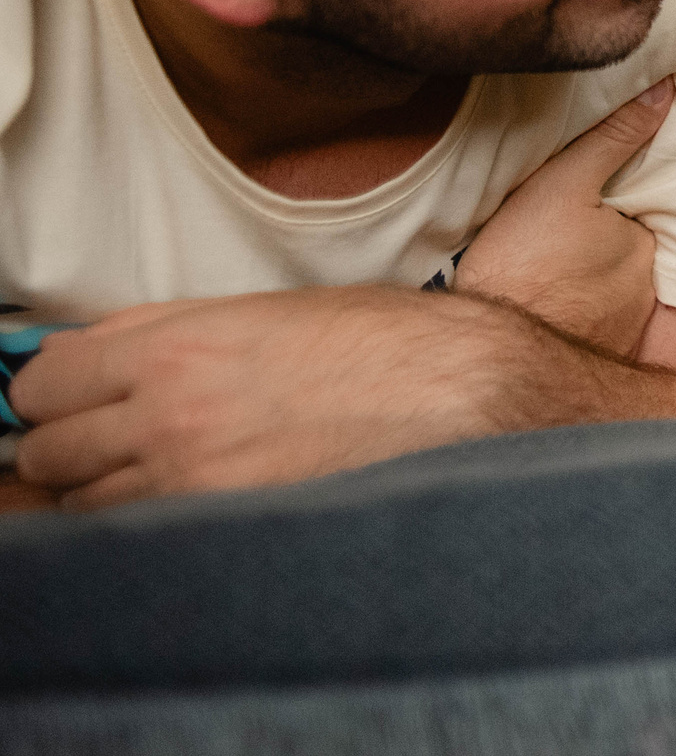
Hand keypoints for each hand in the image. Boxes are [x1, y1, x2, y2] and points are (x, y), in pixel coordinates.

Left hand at [10, 286, 532, 509]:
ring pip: (84, 506)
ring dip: (100, 488)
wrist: (463, 393)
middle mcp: (170, 420)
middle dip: (64, 441)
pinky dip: (144, 524)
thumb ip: (165, 327)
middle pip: (46, 451)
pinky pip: (141, 539)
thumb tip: (85, 350)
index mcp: (176, 349)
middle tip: (103, 432)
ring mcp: (195, 485)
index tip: (67, 392)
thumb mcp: (267, 306)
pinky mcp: (229, 530)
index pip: (42, 382)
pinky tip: (186, 499)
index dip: (49, 389)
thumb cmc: (384, 341)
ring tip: (152, 468)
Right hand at [456, 79, 672, 356]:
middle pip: (626, 254)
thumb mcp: (564, 184)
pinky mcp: (592, 358)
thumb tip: (665, 91)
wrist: (485, 349)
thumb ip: (614, 138)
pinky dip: (577, 312)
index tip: (588, 203)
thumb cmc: (522, 262)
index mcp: (644, 249)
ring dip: (589, 282)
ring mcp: (620, 332)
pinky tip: (547, 303)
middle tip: (559, 238)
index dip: (617, 205)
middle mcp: (644, 295)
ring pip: (610, 291)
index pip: (642, 216)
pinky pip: (593, 325)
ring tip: (549, 269)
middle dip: (603, 245)